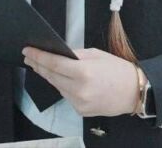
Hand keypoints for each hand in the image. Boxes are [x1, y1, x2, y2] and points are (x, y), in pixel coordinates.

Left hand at [23, 47, 139, 116]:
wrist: (134, 92)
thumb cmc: (117, 70)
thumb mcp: (96, 54)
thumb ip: (75, 54)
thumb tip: (57, 54)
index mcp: (83, 72)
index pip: (53, 63)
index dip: (38, 56)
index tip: (27, 51)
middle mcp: (79, 89)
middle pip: (51, 76)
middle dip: (38, 65)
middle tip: (29, 57)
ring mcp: (79, 103)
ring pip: (57, 86)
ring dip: (49, 76)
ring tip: (41, 66)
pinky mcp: (80, 111)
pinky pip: (66, 96)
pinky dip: (63, 86)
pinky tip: (62, 79)